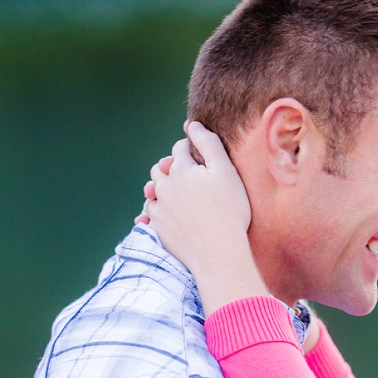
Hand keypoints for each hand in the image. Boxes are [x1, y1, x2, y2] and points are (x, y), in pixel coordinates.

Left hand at [143, 122, 269, 313]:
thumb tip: (193, 125)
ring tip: (175, 196)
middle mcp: (164, 186)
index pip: (180, 149)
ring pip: (153, 192)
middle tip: (187, 175)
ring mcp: (158, 209)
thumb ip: (209, 144)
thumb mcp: (225, 171)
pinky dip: (154, 213)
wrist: (218, 253)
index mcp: (180, 169)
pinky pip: (149, 217)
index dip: (190, 148)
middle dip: (171, 167)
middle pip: (161, 169)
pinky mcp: (156, 229)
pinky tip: (162, 216)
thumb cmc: (229, 210)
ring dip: (161, 190)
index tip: (198, 153)